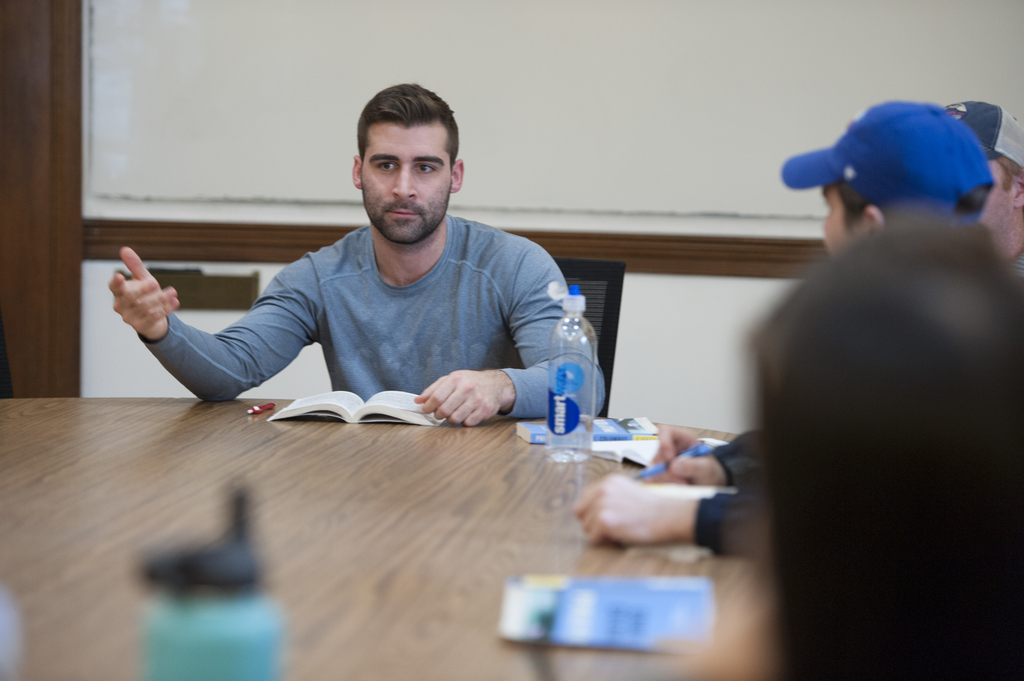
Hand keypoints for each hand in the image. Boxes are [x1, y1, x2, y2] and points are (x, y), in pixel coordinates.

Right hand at [109, 247, 179, 340]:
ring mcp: (129, 317)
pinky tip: (175, 302)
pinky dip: (165, 309)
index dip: (116, 282)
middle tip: (155, 282)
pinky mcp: (140, 326)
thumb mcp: (142, 278)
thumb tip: (124, 249)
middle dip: (143, 289)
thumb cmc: (146, 294)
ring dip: (160, 298)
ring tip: (173, 292)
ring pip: (144, 307)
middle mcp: (120, 305)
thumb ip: (135, 266)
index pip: (114, 287)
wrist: (156, 317)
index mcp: (119, 292)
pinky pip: (152, 318)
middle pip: (130, 297)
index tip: (120, 276)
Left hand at [414, 369, 515, 426]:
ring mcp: (477, 399)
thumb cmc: (469, 382)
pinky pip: (467, 423)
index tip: (425, 410)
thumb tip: (417, 401)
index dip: (428, 407)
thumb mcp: (450, 380)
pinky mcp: (485, 410)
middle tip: (439, 413)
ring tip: (453, 413)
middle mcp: (467, 388)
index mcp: (456, 379)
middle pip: (444, 410)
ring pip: (455, 419)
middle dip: (438, 415)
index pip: (436, 397)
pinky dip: (464, 421)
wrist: (495, 384)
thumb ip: (432, 390)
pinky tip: (466, 414)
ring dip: (451, 419)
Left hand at [573, 474, 697, 543]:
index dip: (591, 511)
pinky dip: (603, 541)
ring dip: (598, 533)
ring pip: (585, 527)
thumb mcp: (628, 491)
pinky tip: (618, 536)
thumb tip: (592, 509)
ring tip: (618, 531)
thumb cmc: (652, 508)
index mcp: (607, 481)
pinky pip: (592, 538)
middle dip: (591, 522)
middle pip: (580, 512)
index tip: (604, 518)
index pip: (584, 498)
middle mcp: (602, 490)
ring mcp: (602, 505)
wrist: (667, 516)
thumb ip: (609, 495)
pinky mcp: (604, 521)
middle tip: (609, 527)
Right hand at [651, 424, 727, 485]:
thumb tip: (674, 466)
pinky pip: (654, 481)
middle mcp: (669, 449)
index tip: (670, 458)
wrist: (709, 485)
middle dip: (666, 471)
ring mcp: (662, 463)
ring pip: (653, 470)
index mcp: (682, 438)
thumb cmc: (710, 472)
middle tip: (682, 482)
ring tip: (684, 486)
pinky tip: (677, 489)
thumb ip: (694, 466)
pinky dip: (664, 487)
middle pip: (657, 455)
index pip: (665, 431)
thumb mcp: (707, 469)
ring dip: (666, 481)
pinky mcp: (659, 475)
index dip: (664, 443)